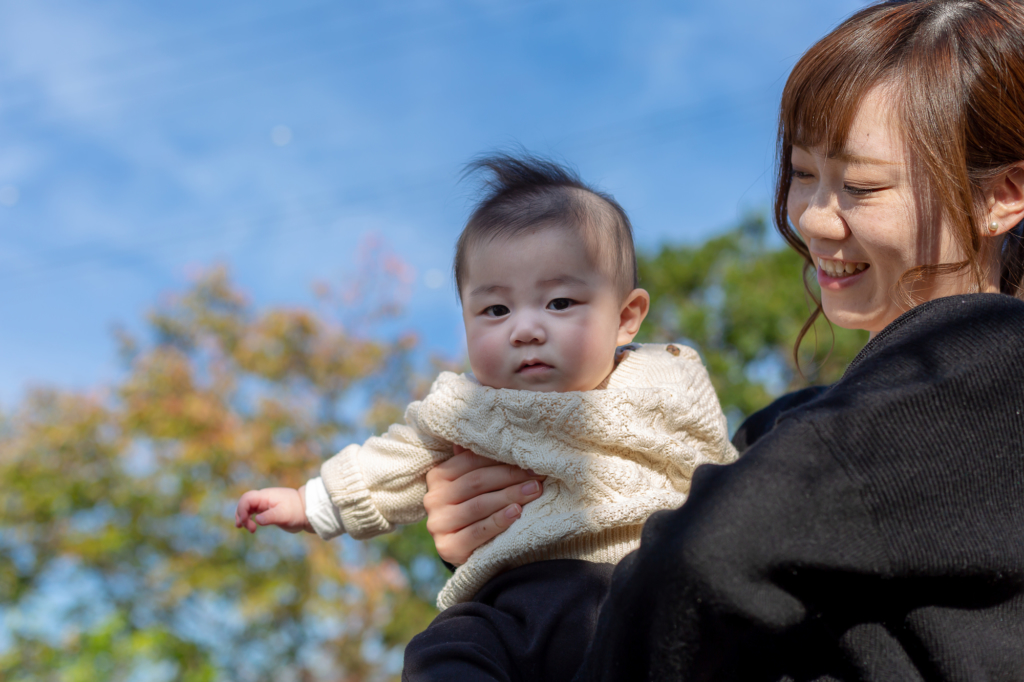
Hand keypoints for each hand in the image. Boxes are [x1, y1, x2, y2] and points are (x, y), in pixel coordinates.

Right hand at [235, 487, 313, 533]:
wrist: (308, 510)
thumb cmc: (297, 511)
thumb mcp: (284, 515)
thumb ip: (270, 517)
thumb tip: (256, 519)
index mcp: (266, 496)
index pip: (246, 499)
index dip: (242, 510)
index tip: (247, 523)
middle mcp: (263, 498)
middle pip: (244, 502)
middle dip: (241, 515)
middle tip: (250, 529)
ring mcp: (265, 503)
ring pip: (248, 507)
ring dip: (244, 517)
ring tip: (249, 529)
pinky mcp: (268, 510)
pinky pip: (253, 512)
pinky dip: (249, 518)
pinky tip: (251, 527)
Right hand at [424, 445, 544, 565]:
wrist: (471, 550)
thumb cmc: (478, 508)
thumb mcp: (476, 485)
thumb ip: (478, 462)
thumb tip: (488, 430)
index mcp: (438, 476)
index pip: (471, 462)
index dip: (502, 460)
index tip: (532, 461)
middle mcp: (433, 498)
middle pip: (477, 482)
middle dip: (511, 477)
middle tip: (538, 476)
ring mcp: (438, 524)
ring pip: (479, 505)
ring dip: (510, 496)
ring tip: (534, 491)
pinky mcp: (447, 547)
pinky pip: (477, 531)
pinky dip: (499, 521)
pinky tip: (517, 512)